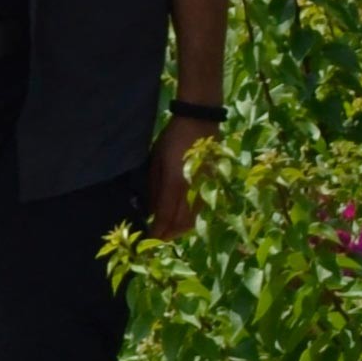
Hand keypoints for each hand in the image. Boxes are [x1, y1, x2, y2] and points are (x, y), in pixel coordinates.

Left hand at [148, 115, 214, 237]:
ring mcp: (205, 189)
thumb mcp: (155, 160)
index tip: (148, 237)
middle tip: (155, 238)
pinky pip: (201, 211)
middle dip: (168, 234)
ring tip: (166, 232)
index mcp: (175, 182)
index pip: (165, 215)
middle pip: (181, 223)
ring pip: (194, 220)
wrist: (200, 123)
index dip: (157, 229)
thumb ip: (154, 187)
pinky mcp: (213, 187)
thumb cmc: (172, 139)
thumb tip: (151, 210)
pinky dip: (190, 220)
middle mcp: (192, 189)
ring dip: (179, 229)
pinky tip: (180, 221)